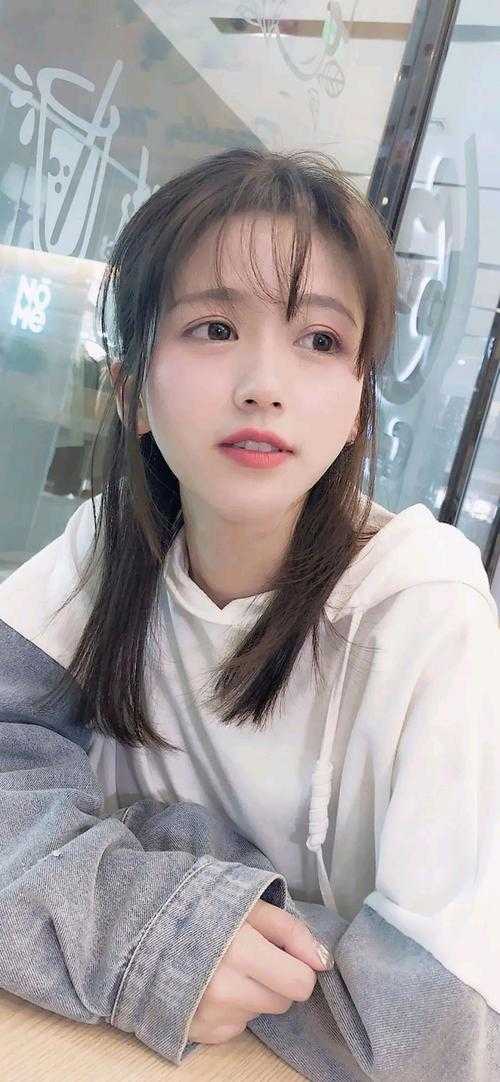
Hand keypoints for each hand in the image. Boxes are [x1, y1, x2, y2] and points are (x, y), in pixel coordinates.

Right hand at [187, 897, 333, 1045]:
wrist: (147, 932)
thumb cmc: (204, 911)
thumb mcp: (251, 907)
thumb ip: (292, 931)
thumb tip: (323, 962)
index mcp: (240, 952)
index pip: (300, 983)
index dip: (298, 967)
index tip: (283, 954)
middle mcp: (226, 990)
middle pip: (284, 1002)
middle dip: (277, 980)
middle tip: (251, 958)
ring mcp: (213, 1016)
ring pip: (262, 1012)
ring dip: (253, 993)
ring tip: (225, 967)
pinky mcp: (204, 1033)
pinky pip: (239, 1025)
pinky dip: (233, 1008)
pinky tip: (212, 986)